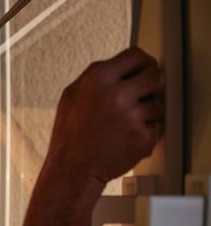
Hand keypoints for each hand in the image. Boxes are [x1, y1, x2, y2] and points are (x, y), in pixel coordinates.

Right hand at [48, 47, 163, 186]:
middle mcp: (117, 95)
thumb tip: (119, 65)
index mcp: (98, 79)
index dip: (142, 63)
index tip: (143, 69)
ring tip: (122, 125)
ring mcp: (132, 116)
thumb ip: (95, 75)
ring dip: (145, 113)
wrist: (71, 170)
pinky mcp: (143, 137)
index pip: (136, 55)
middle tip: (140, 95)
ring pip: (157, 104)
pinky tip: (125, 138)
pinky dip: (145, 132)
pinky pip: (157, 126)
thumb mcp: (71, 96)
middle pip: (154, 75)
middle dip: (149, 84)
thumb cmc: (69, 136)